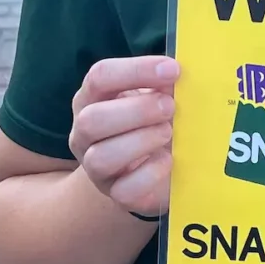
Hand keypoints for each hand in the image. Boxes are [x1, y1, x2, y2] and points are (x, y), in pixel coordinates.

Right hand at [68, 55, 178, 217]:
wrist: (147, 169)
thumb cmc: (151, 122)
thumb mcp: (153, 96)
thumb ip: (162, 84)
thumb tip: (179, 74)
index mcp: (92, 97)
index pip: (100, 76)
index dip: (136, 70)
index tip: (172, 70)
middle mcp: (85, 132)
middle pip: (91, 120)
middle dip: (137, 111)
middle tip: (170, 107)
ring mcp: (95, 167)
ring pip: (100, 157)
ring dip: (141, 141)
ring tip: (169, 132)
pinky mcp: (115, 194)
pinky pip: (124, 190)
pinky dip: (150, 173)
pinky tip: (168, 159)